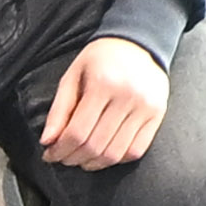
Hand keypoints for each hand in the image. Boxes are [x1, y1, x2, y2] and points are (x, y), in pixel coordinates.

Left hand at [35, 33, 169, 171]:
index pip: (77, 132)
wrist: (139, 42)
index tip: (50, 154)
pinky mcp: (157, 115)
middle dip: (73, 158)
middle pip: (95, 145)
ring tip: (81, 159)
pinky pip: (136, 150)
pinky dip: (117, 159)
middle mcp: (128, 96)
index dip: (59, 150)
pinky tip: (104, 155)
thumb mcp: (73, 75)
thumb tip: (47, 141)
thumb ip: (59, 109)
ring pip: (115, 153)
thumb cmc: (101, 58)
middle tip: (63, 158)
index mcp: (103, 83)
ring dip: (93, 163)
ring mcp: (146, 107)